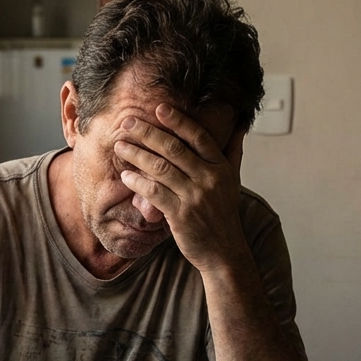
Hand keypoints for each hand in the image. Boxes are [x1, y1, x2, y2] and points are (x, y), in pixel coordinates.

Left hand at [113, 104, 249, 271]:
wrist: (224, 252)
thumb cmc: (224, 215)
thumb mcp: (234, 181)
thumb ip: (233, 152)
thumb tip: (239, 126)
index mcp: (221, 167)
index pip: (198, 137)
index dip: (178, 121)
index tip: (159, 108)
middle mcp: (210, 179)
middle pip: (174, 148)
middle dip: (148, 133)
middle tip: (128, 122)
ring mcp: (195, 197)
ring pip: (160, 168)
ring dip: (137, 154)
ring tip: (121, 146)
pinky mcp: (180, 215)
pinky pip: (154, 192)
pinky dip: (137, 182)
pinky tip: (125, 176)